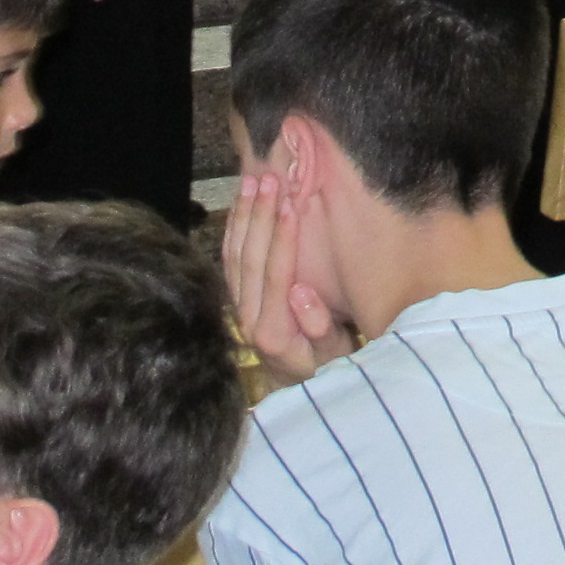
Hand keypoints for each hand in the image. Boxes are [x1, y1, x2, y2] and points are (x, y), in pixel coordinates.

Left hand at [222, 161, 356, 385]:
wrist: (298, 384)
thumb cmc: (326, 366)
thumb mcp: (335, 355)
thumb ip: (319, 327)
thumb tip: (300, 292)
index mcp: (274, 333)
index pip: (276, 277)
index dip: (282, 239)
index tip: (291, 205)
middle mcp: (248, 321)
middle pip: (249, 261)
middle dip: (260, 217)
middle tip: (269, 180)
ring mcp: (239, 311)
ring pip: (234, 257)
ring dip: (243, 216)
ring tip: (251, 181)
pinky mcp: (237, 303)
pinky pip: (229, 261)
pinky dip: (233, 229)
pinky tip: (240, 204)